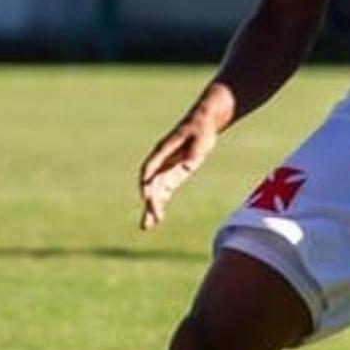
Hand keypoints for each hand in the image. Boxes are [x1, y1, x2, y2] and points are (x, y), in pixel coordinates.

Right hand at [138, 112, 219, 230]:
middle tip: (153, 219)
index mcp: (163, 150)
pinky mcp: (175, 172)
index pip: (150, 169)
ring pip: (156, 190)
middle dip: (151, 202)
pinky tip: (157, 217)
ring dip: (152, 207)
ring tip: (146, 226)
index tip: (146, 197)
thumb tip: (188, 166)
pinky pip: (166, 190)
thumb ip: (193, 152)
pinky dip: (161, 202)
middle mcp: (162, 161)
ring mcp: (167, 167)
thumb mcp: (200, 139)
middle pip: (152, 184)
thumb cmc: (201, 129)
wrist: (203, 122)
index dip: (146, 183)